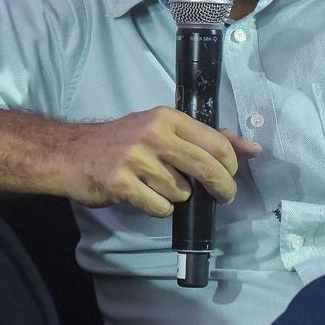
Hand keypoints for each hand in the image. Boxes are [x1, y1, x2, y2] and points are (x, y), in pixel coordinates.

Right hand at [61, 106, 261, 216]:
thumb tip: (252, 148)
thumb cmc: (121, 140)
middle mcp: (154, 134)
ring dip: (177, 196)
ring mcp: (137, 159)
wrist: (72, 153)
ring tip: (157, 185)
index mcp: (168, 117)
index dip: (231, 164)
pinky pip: (160, 207)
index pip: (216, 141)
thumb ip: (205, 137)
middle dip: (222, 188)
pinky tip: (144, 196)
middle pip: (205, 168)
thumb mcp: (161, 128)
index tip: (231, 175)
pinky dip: (158, 207)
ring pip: (181, 192)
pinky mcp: (122, 183)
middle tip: (223, 196)